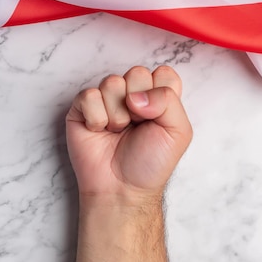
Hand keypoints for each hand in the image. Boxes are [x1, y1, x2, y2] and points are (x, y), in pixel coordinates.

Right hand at [65, 65, 191, 206]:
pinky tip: (100, 131)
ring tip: (118, 132)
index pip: (163, 73)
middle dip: (139, 104)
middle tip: (136, 126)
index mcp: (157, 97)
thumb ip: (168, 101)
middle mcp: (133, 94)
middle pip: (137, 73)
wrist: (122, 188)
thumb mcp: (178, 132)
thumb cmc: (151, 163)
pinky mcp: (83, 108)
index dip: (160, 94)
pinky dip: (96, 118)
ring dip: (117, 114)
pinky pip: (88, 96)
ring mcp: (107, 99)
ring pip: (111, 82)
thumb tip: (135, 95)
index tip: (157, 118)